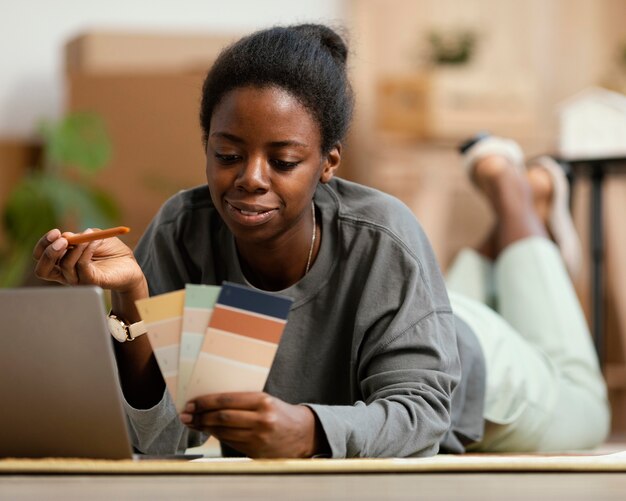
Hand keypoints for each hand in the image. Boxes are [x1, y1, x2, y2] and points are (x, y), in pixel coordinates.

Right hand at [32, 228, 144, 292]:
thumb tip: (65, 237)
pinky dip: (88, 249)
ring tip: (89, 237)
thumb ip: (78, 237)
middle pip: (43, 269)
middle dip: (50, 252)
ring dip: (76, 246)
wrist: (131, 265)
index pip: (41, 257)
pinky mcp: (91, 282)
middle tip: (64, 239)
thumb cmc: (111, 251)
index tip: (55, 232)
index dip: (43, 244)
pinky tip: (97, 241)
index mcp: (62, 262)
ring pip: (65, 265)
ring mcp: (78, 280)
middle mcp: (66, 274)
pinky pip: (82, 265)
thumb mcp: (93, 237)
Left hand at [180, 392, 318, 457]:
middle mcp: (261, 419)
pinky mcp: (256, 451)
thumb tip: (211, 402)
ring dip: (204, 427)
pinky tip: (208, 432)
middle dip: (200, 416)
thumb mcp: (266, 400)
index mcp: (263, 401)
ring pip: (223, 432)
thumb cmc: (281, 413)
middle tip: (187, 414)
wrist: (303, 433)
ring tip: (193, 422)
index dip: (206, 402)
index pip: (227, 400)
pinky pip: (230, 442)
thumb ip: (242, 401)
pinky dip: (216, 437)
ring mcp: (258, 438)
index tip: (192, 403)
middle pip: (222, 417)